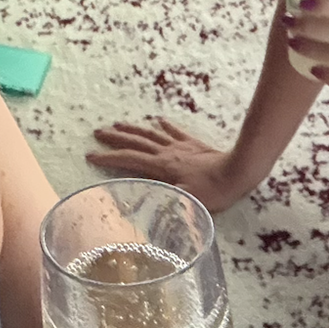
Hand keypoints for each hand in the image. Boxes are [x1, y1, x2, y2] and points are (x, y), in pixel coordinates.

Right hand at [87, 116, 244, 212]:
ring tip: (117, 124)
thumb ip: (163, 202)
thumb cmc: (213, 191)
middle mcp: (167, 153)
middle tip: (96, 133)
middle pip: (135, 142)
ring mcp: (180, 146)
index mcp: (162, 167)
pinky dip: (164, 126)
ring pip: (151, 134)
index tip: (90, 155)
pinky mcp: (193, 144)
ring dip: (133, 129)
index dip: (108, 157)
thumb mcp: (186, 202)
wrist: (238, 171)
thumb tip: (138, 207)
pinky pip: (175, 132)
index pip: (129, 159)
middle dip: (114, 138)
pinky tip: (158, 120)